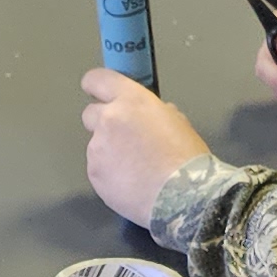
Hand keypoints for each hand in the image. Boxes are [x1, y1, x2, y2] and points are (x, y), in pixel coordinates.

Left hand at [79, 68, 212, 227]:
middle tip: (124, 139)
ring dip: (109, 152)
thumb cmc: (186, 158)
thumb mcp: (178, 123)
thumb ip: (156, 113)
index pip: (97, 79)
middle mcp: (108, 120)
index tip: (97, 92)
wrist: (182, 197)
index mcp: (131, 101)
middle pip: (90, 114)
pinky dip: (110, 174)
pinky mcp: (94, 174)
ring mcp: (97, 149)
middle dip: (103, 123)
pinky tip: (131, 184)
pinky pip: (98, 169)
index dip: (96, 85)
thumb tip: (148, 117)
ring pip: (96, 145)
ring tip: (135, 170)